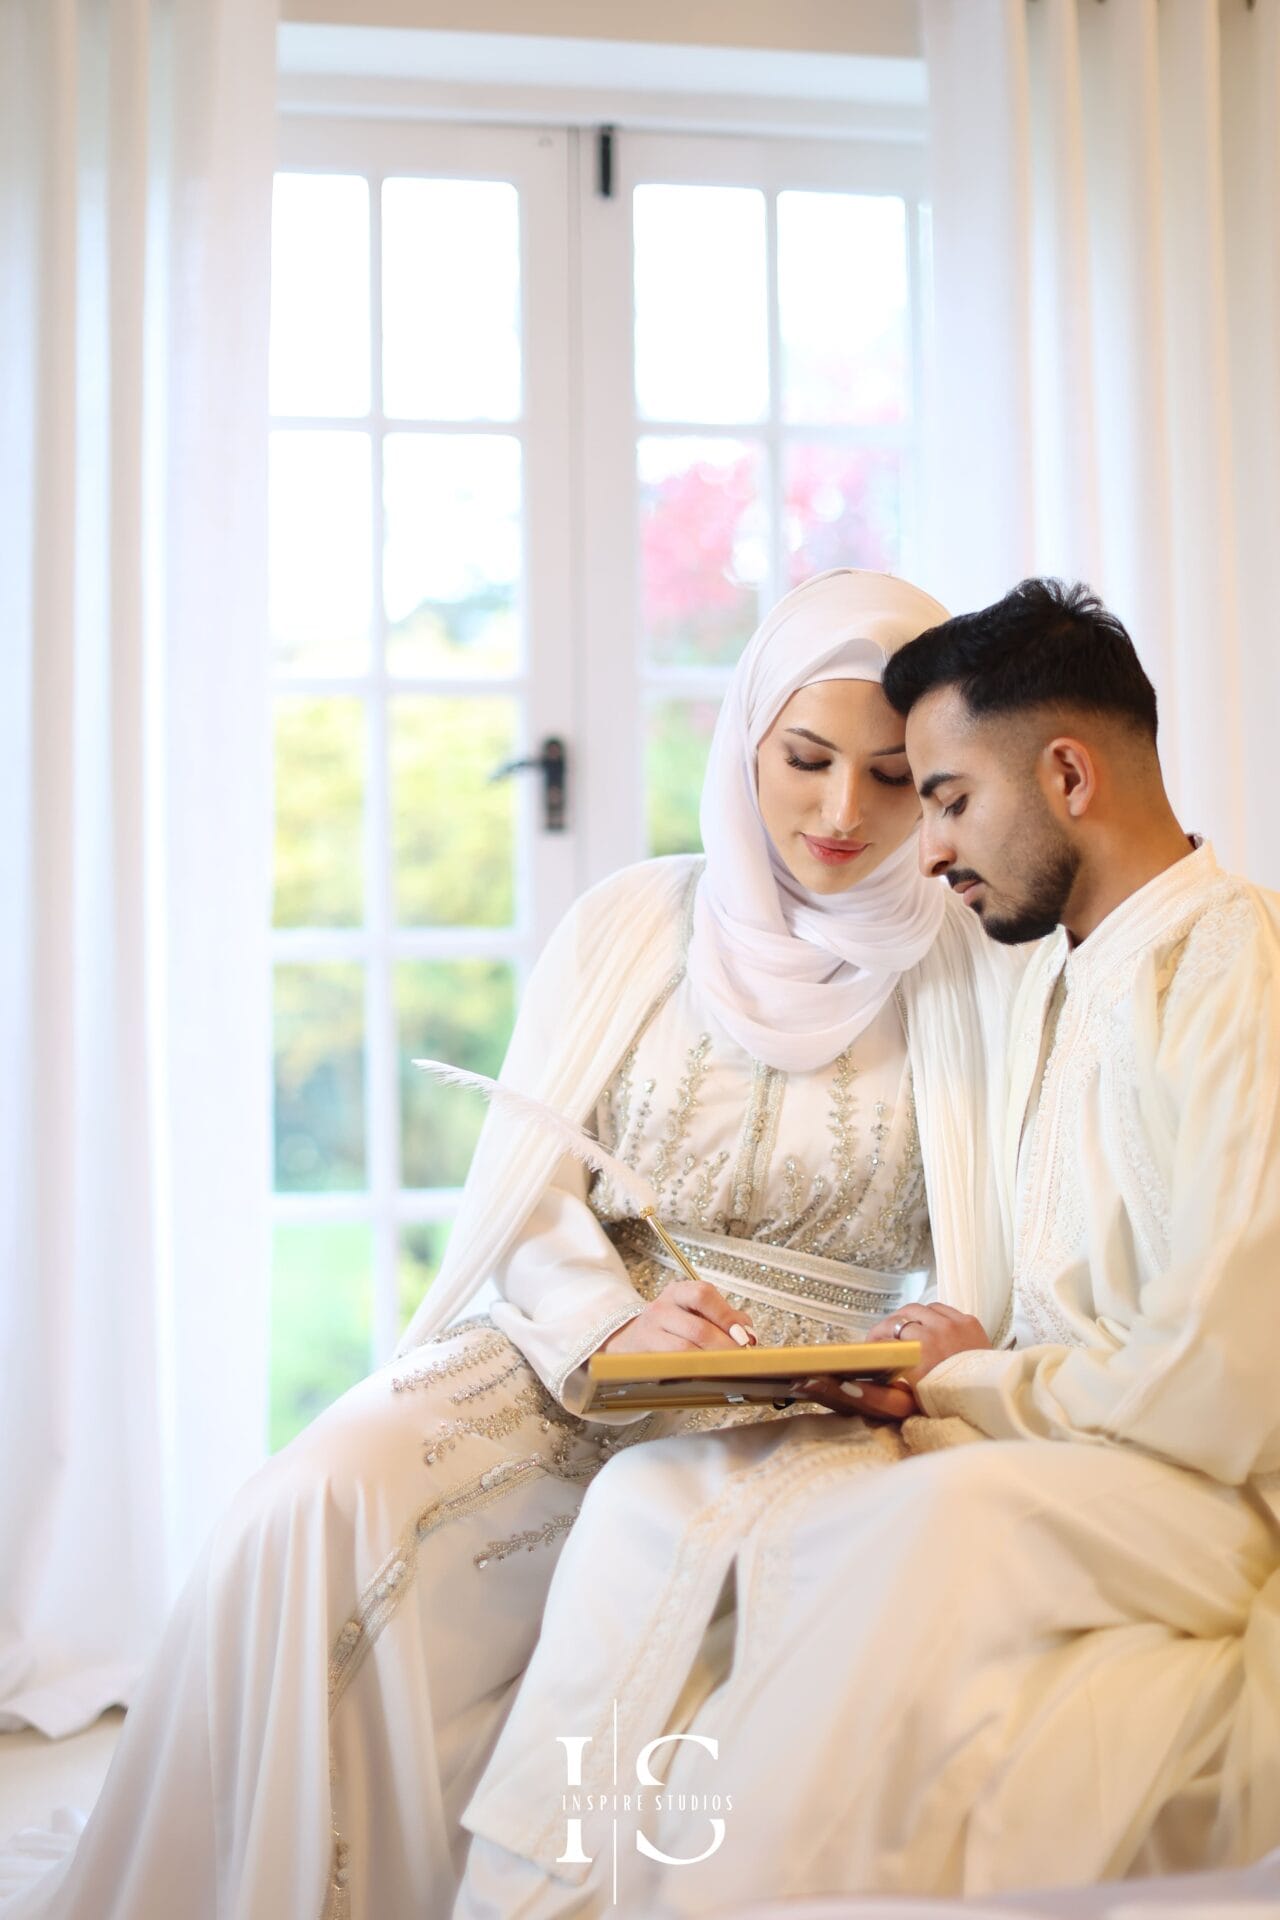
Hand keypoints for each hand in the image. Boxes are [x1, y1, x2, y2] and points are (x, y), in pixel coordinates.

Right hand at [594, 1279, 756, 1357]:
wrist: (630, 1338)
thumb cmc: (673, 1326)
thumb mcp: (695, 1312)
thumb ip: (725, 1318)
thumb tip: (749, 1332)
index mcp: (679, 1292)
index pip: (703, 1295)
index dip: (726, 1316)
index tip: (743, 1336)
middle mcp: (661, 1308)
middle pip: (697, 1327)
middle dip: (724, 1346)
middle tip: (741, 1360)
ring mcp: (650, 1332)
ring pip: (683, 1350)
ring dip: (710, 1362)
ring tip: (726, 1369)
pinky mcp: (643, 1356)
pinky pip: (671, 1366)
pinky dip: (691, 1372)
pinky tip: (704, 1375)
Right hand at [795, 1303, 992, 1423]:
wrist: (991, 1404)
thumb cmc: (945, 1409)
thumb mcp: (904, 1407)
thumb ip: (871, 1396)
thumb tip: (838, 1383)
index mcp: (915, 1351)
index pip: (884, 1333)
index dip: (874, 1341)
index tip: (870, 1351)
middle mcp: (933, 1331)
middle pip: (901, 1317)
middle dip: (890, 1329)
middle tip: (887, 1345)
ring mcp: (953, 1323)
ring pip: (921, 1309)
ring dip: (911, 1320)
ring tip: (909, 1336)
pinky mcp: (970, 1321)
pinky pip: (943, 1309)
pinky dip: (933, 1317)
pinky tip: (933, 1332)